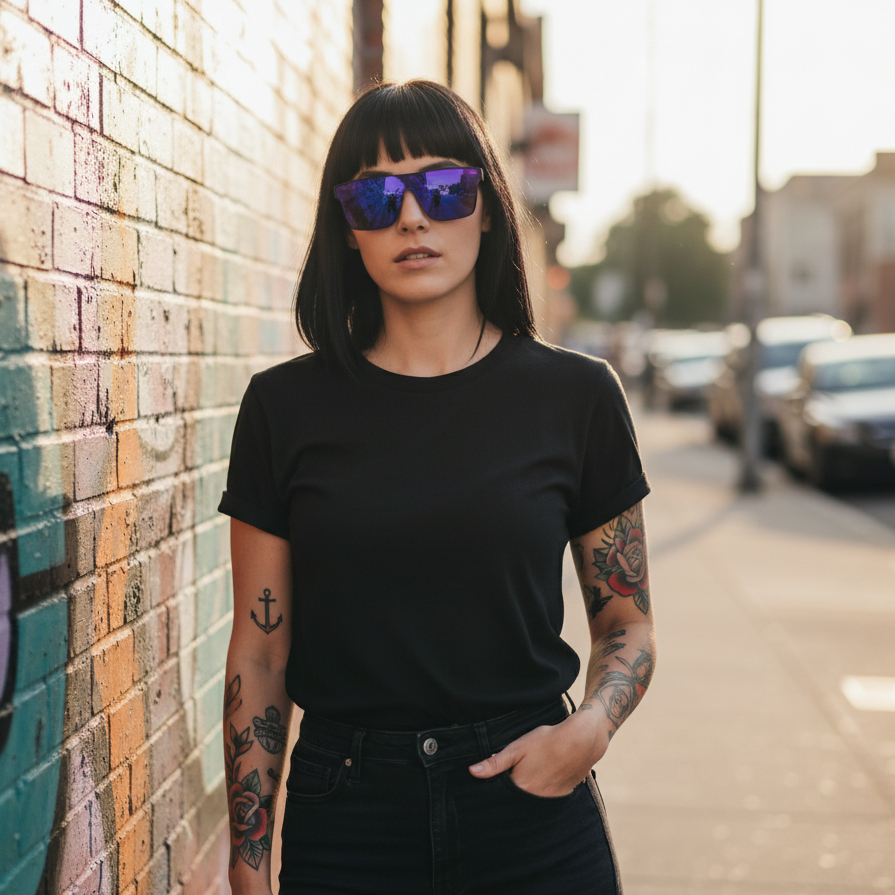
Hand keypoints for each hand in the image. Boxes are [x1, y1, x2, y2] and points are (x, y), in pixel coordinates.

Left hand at [468, 712, 607, 797]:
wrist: (581, 740)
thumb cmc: (547, 740)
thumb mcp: (518, 747)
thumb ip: (495, 762)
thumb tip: (473, 772)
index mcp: (521, 788)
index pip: (502, 796)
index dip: (497, 790)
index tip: (493, 784)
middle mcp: (536, 799)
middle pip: (517, 801)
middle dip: (512, 793)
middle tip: (515, 775)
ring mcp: (551, 799)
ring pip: (532, 801)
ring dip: (528, 793)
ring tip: (530, 775)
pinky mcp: (563, 796)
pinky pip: (547, 799)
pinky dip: (542, 792)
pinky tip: (543, 778)